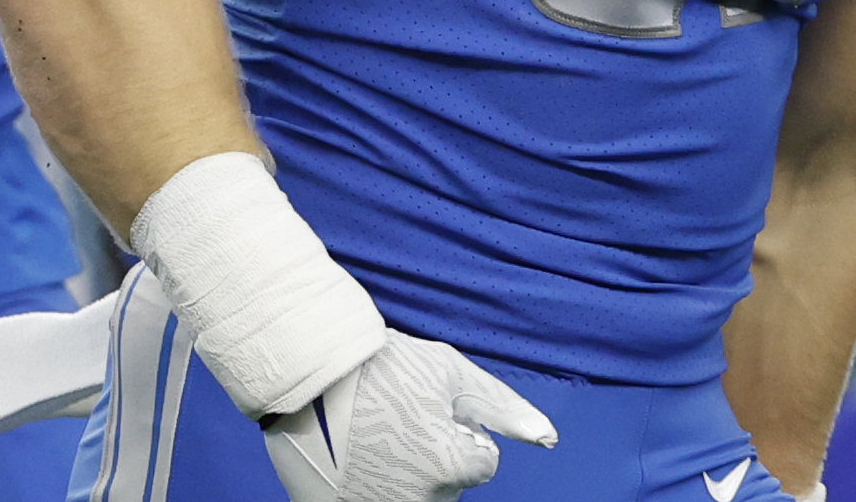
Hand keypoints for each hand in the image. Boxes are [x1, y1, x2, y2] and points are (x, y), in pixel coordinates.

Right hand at [261, 330, 556, 501]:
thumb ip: (504, 410)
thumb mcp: (452, 373)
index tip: (425, 409)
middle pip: (448, 487)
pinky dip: (371, 485)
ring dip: (404, 476)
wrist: (304, 374)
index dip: (459, 430)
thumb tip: (550, 439)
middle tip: (398, 422)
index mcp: (452, 466)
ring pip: (414, 500)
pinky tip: (355, 457)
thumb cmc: (383, 367)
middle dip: (433, 458)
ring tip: (374, 439)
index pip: (482, 464)